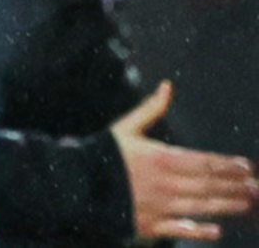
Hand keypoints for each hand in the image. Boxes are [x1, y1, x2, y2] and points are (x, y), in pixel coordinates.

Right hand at [112, 80, 257, 241]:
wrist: (76, 183)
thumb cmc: (103, 154)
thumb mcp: (126, 127)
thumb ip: (151, 109)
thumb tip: (167, 86)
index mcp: (160, 158)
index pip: (203, 161)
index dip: (227, 164)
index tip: (245, 166)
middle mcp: (165, 183)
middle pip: (208, 185)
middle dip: (234, 185)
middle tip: (256, 187)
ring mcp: (159, 206)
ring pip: (201, 206)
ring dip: (226, 205)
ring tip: (246, 203)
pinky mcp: (150, 224)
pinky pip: (180, 229)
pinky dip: (199, 230)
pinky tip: (216, 230)